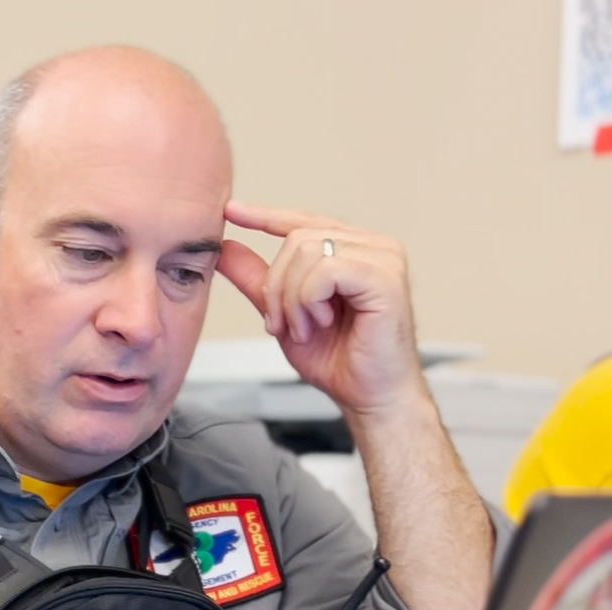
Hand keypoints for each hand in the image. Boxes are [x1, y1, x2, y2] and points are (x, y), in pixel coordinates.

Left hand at [217, 203, 423, 416]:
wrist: (370, 396)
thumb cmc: (339, 359)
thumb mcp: (285, 314)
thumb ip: (258, 279)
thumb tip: (226, 248)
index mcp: (352, 249)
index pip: (302, 222)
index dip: (265, 216)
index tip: (232, 211)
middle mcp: (372, 246)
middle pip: (296, 239)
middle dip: (276, 287)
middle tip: (284, 324)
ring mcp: (383, 257)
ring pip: (306, 253)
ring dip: (292, 299)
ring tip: (305, 329)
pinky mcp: (386, 277)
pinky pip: (325, 271)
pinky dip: (309, 301)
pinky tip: (320, 323)